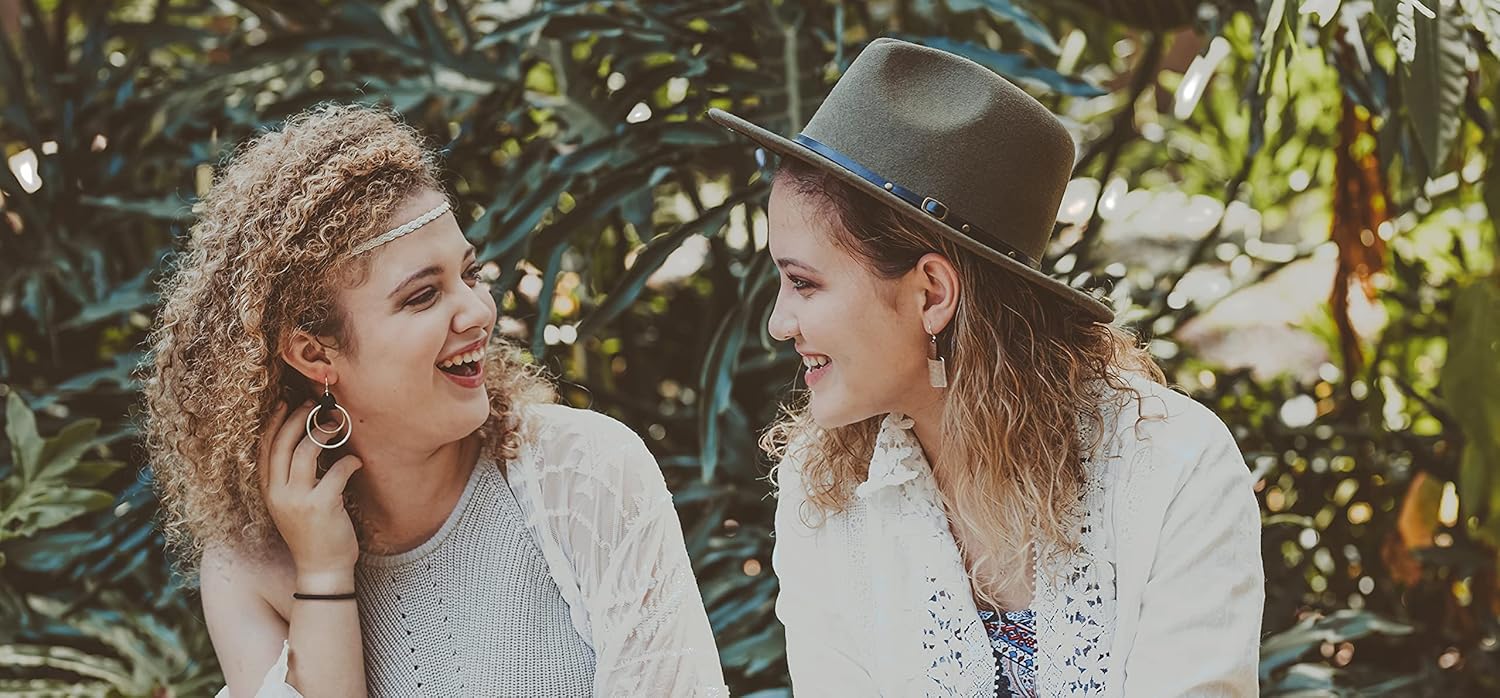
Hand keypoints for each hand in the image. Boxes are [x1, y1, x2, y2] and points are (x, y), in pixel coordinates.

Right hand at [257, 401, 362, 585]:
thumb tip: (307, 443)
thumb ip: (294, 479)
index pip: (265, 449)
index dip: (273, 423)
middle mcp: (279, 494)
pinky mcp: (321, 506)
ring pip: (306, 451)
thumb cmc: (313, 533)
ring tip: (336, 426)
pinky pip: (337, 470)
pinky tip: (356, 462)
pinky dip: (349, 461)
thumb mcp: (293, 505)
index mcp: (269, 492)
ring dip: (323, 433)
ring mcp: (298, 500)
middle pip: (283, 444)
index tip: (285, 403)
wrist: (322, 569)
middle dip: (298, 418)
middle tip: (314, 406)